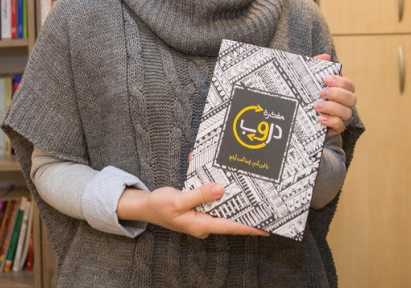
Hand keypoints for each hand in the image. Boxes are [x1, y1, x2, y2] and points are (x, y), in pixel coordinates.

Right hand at [117, 184, 268, 238]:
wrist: (145, 207)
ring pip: (222, 209)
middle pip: (230, 219)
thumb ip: (200, 195)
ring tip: (252, 196)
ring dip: (234, 201)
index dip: (249, 227)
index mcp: (201, 225)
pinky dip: (217, 192)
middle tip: (265, 209)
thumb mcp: (178, 200)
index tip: (266, 228)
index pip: (230, 226)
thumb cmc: (159, 206)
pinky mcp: (198, 209)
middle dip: (246, 213)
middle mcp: (204, 223)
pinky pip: (212, 201)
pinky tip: (223, 182)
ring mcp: (201, 217)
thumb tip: (220, 189)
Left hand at [314, 54, 355, 136]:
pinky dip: (332, 122)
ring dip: (332, 108)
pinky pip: (340, 126)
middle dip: (337, 95)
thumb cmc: (307, 93)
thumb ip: (317, 66)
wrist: (297, 114)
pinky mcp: (334, 129)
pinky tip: (320, 118)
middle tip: (322, 92)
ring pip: (347, 113)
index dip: (341, 82)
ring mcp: (341, 117)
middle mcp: (344, 104)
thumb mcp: (308, 79)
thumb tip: (326, 57)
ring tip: (316, 106)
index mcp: (341, 90)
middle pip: (352, 99)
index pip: (349, 85)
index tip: (326, 79)